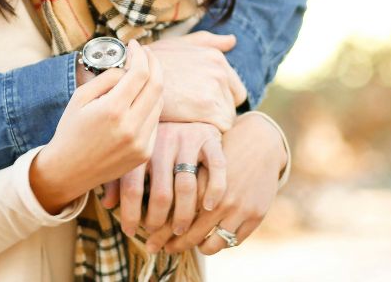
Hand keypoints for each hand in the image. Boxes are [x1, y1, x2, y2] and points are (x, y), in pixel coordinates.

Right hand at [30, 41, 163, 213]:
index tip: (134, 45)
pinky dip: (150, 105)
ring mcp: (141, 143)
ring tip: (141, 75)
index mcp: (112, 110)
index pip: (140, 73)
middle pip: (157, 85)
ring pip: (159, 103)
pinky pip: (155, 121)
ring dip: (153, 84)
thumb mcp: (80, 97)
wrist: (68, 171)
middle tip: (146, 53)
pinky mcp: (145, 153)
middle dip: (154, 64)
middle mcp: (131, 127)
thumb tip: (127, 68)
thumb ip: (106, 79)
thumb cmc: (70, 130)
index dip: (140, 54)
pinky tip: (138, 100)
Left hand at [110, 121, 224, 245]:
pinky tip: (208, 207)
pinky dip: (213, 190)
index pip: (131, 186)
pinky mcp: (210, 139)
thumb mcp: (133, 152)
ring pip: (187, 186)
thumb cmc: (155, 140)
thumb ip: (119, 177)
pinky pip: (216, 168)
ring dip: (183, 214)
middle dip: (157, 221)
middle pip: (160, 192)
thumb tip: (107, 204)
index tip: (129, 231)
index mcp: (140, 146)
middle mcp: (163, 142)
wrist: (186, 105)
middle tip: (156, 236)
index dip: (129, 213)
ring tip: (179, 231)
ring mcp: (188, 140)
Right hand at [146, 32, 246, 130]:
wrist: (130, 77)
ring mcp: (214, 88)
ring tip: (189, 120)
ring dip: (212, 123)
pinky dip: (208, 132)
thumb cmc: (152, 62)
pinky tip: (190, 127)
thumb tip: (232, 40)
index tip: (200, 104)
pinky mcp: (207, 108)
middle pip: (232, 104)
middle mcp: (219, 71)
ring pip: (227, 117)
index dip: (220, 99)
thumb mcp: (179, 44)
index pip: (235, 89)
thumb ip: (208, 42)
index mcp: (216, 57)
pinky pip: (221, 128)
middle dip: (218, 111)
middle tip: (194, 114)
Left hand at [160, 112, 285, 254]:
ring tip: (186, 246)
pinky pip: (233, 241)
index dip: (159, 230)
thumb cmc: (218, 148)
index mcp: (199, 181)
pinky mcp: (255, 214)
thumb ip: (172, 178)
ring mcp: (238, 207)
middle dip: (173, 244)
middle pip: (190, 231)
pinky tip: (209, 240)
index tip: (148, 238)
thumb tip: (132, 203)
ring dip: (198, 248)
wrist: (258, 141)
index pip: (174, 214)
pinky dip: (220, 244)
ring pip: (212, 243)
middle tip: (161, 248)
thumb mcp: (192, 156)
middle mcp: (218, 197)